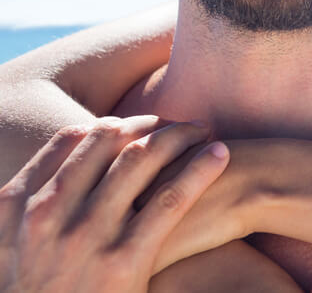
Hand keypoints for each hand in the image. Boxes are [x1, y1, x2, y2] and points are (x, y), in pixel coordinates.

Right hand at [0, 116, 228, 292]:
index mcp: (18, 208)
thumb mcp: (14, 253)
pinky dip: (199, 169)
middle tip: (178, 121)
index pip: (71, 140)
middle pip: (109, 141)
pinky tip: (221, 154)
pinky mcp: (125, 260)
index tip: (137, 123)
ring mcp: (86, 236)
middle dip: (148, 123)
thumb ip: (31, 212)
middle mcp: (50, 215)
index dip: (111, 124)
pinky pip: (170, 198)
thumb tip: (63, 177)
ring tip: (203, 130)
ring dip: (178, 135)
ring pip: (141, 160)